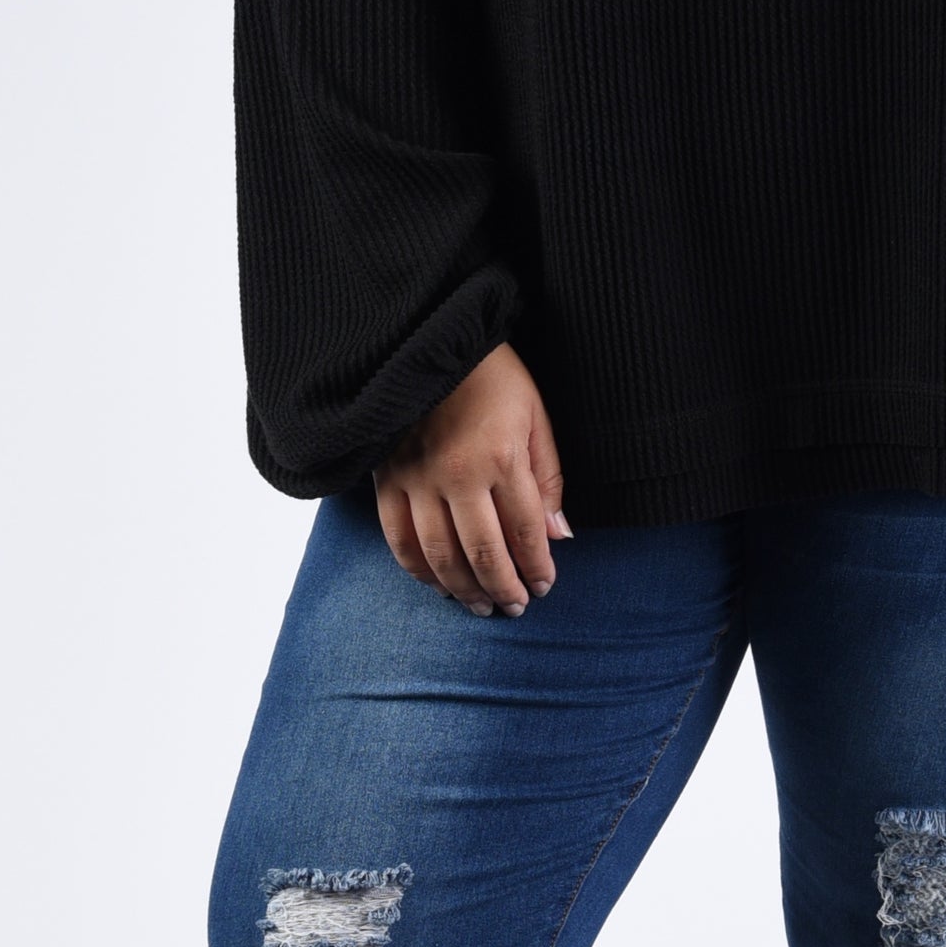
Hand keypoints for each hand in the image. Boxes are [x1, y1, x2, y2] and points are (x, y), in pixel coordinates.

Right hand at [375, 342, 570, 614]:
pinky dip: (420, 571)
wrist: (427, 339)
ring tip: (482, 607)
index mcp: (500, 456)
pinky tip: (438, 584)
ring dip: (464, 590)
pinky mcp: (385, 479)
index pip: (525, 532)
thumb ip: (548, 479)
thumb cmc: (491, 375)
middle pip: (483, 553)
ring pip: (440, 556)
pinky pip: (399, 540)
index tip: (545, 586)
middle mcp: (456, 474)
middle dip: (505, 589)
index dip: (537, 567)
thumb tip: (560, 536)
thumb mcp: (535, 416)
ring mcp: (415, 479)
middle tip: (516, 608)